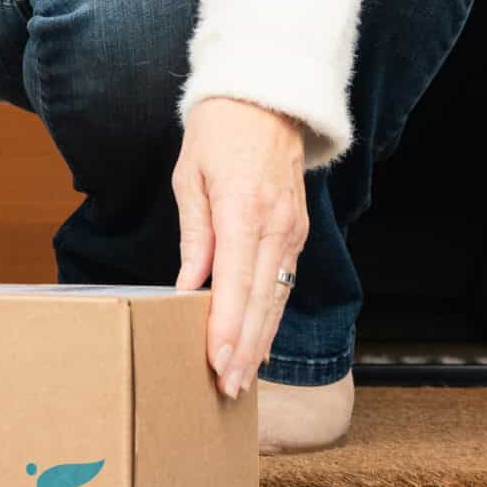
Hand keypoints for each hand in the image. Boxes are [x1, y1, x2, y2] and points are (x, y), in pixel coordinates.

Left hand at [171, 96, 308, 398]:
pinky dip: (271, 316)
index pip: (235, 282)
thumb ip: (194, 235)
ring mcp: (293, 230)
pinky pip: (284, 283)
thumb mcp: (190, 177)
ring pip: (277, 298)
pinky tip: (259, 341)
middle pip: (260, 301)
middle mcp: (275, 225)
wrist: (267, 97)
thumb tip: (188, 286)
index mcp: (243, 209)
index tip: (217, 362)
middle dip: (245, 348)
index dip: (227, 327)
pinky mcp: (298, 231)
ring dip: (261, 341)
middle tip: (229, 389)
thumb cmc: (218, 132)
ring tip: (243, 378)